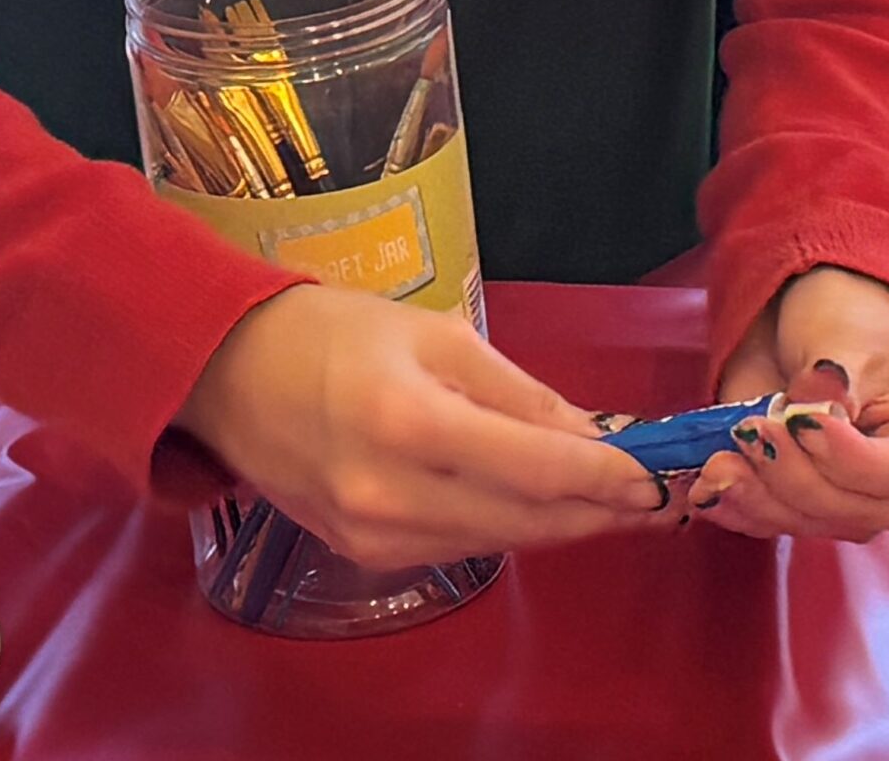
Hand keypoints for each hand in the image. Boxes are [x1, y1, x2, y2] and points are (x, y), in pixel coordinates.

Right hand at [176, 282, 670, 567]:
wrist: (229, 375)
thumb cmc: (334, 332)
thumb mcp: (432, 332)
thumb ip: (515, 391)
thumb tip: (592, 436)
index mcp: (409, 421)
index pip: (533, 467)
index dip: (603, 478)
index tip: (657, 478)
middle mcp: (391, 494)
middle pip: (525, 519)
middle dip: (598, 510)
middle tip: (659, 499)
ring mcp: (375, 537)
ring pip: (499, 540)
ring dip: (560, 523)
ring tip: (613, 500)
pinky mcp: (366, 557)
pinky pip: (460, 545)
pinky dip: (507, 525)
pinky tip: (538, 503)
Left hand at [692, 265, 888, 542]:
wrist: (825, 324)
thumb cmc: (858, 321)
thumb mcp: (848, 337)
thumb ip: (834, 378)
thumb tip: (814, 408)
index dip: (847, 458)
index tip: (798, 419)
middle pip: (852, 509)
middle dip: (792, 477)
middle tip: (749, 430)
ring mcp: (865, 509)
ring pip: (810, 523)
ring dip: (757, 496)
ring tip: (717, 462)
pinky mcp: (817, 510)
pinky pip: (779, 524)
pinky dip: (741, 507)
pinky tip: (709, 489)